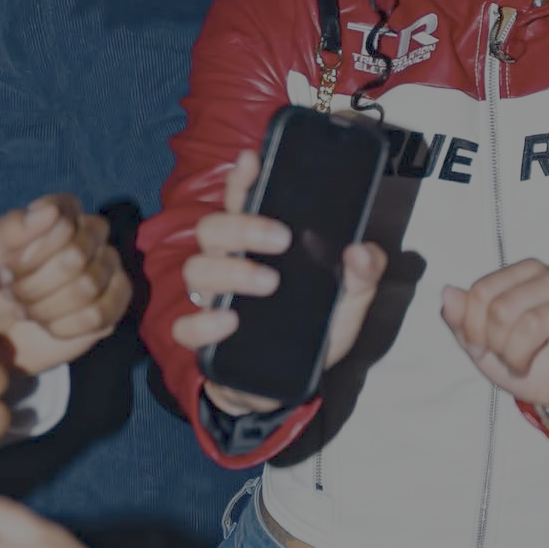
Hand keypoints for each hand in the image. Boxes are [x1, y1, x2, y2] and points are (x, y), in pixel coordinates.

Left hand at [0, 195, 131, 374]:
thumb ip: (12, 227)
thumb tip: (51, 212)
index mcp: (62, 211)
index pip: (63, 222)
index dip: (31, 253)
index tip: (5, 268)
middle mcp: (93, 233)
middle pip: (76, 257)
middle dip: (33, 285)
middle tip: (12, 295)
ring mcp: (109, 266)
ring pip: (87, 287)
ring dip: (45, 308)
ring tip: (27, 311)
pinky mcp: (116, 302)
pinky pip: (98, 315)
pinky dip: (64, 327)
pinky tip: (48, 326)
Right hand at [173, 152, 386, 416]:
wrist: (288, 386)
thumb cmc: (311, 327)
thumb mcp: (348, 300)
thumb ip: (363, 274)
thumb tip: (360, 251)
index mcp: (258, 245)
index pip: (241, 200)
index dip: (241, 178)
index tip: (251, 160)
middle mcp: (229, 264)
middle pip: (213, 229)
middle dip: (243, 227)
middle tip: (282, 239)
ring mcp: (212, 300)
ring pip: (196, 270)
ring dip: (232, 272)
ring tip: (269, 282)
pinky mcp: (205, 340)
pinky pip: (185, 327)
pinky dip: (203, 322)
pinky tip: (230, 322)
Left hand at [440, 261, 548, 423]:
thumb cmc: (527, 362)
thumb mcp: (483, 348)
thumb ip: (462, 322)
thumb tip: (448, 293)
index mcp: (520, 275)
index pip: (481, 292)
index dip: (473, 329)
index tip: (482, 349)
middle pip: (503, 307)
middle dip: (498, 345)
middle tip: (508, 360)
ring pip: (536, 318)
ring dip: (522, 352)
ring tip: (525, 363)